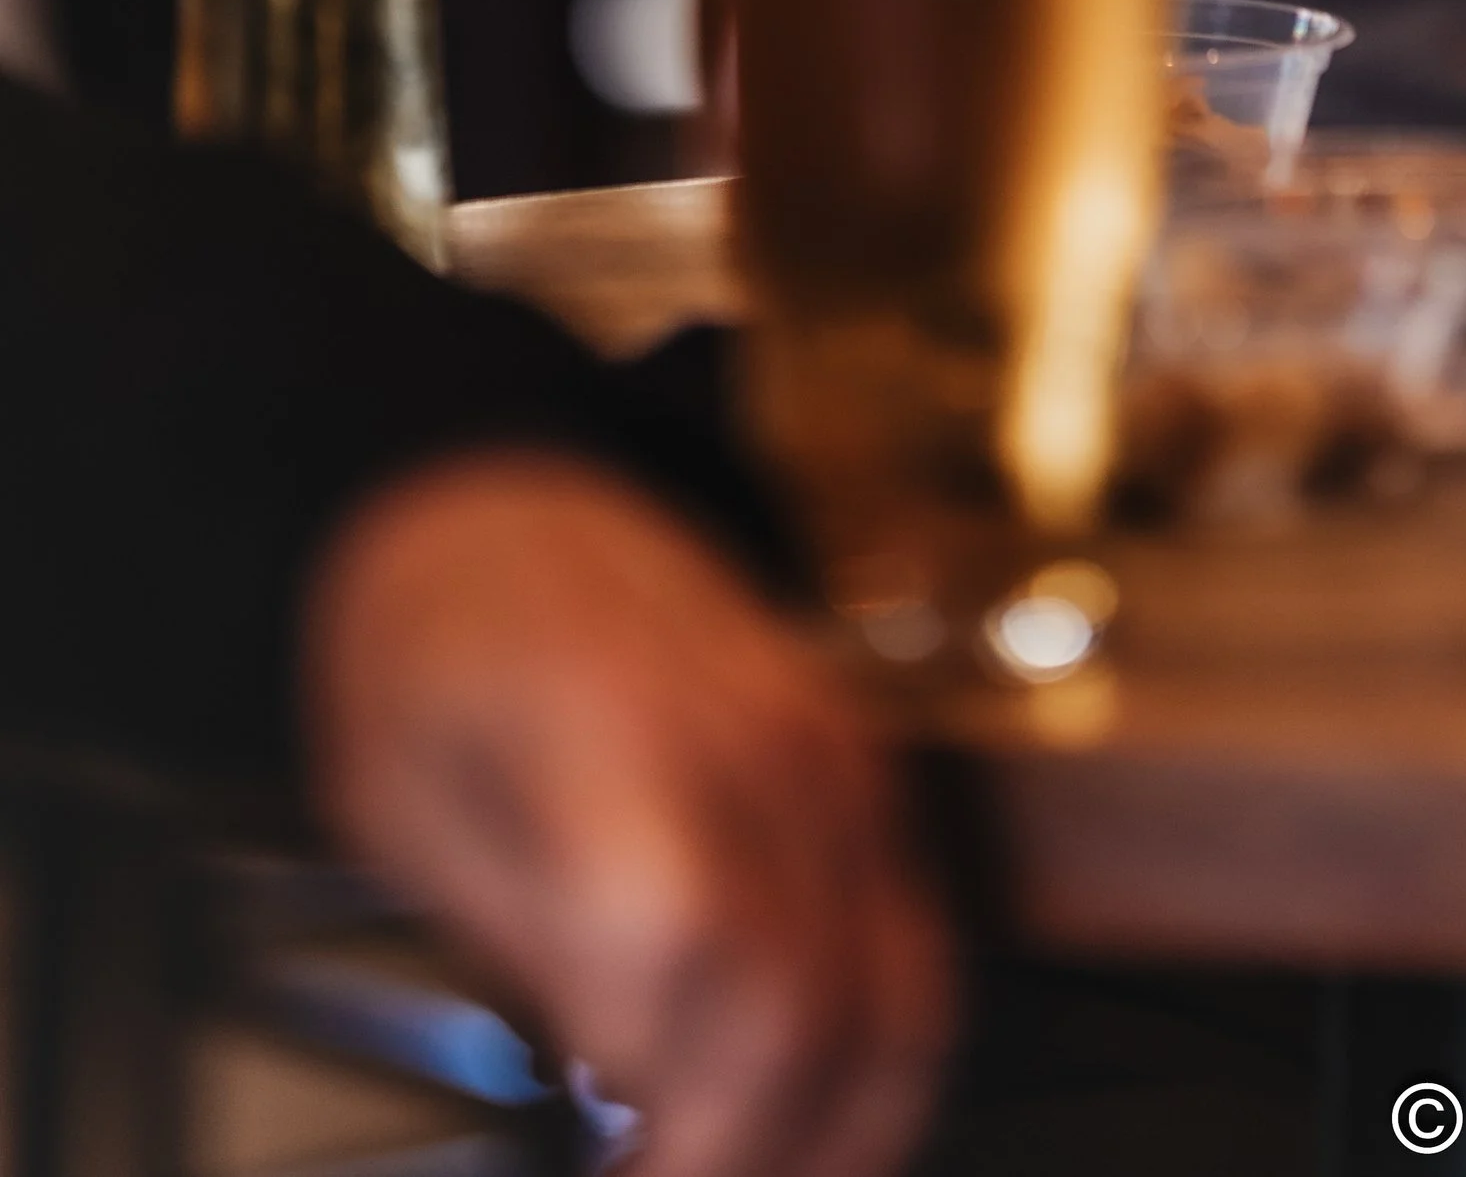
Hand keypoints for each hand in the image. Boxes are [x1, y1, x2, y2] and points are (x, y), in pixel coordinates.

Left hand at [301, 454, 950, 1176]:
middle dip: (747, 1154)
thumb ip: (520, 941)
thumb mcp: (399, 802)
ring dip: (835, 1135)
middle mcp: (758, 736)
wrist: (501, 506)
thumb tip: (610, 1087)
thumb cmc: (430, 651)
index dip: (675, 1118)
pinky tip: (811, 1134)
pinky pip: (912, 945)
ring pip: (894, 992)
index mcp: (621, 728)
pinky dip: (879, 1068)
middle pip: (806, 1001)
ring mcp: (830, 751)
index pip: (695, 959)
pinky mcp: (858, 773)